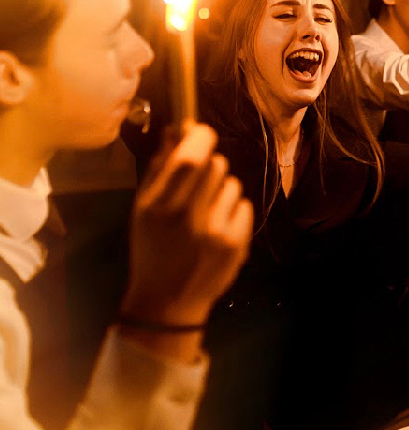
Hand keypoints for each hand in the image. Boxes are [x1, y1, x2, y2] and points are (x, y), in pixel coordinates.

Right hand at [122, 124, 252, 326]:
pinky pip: (243, 206)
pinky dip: (232, 211)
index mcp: (160, 206)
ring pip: (232, 184)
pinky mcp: (237, 244)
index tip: (200, 132)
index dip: (200, 136)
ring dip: (220, 190)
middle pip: (216, 164)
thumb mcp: (143, 209)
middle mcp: (189, 217)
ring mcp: (217, 232)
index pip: (192, 156)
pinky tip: (217, 228)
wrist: (168, 300)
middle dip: (209, 164)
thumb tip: (177, 129)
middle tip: (197, 183)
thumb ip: (161, 168)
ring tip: (204, 212)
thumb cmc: (152, 248)